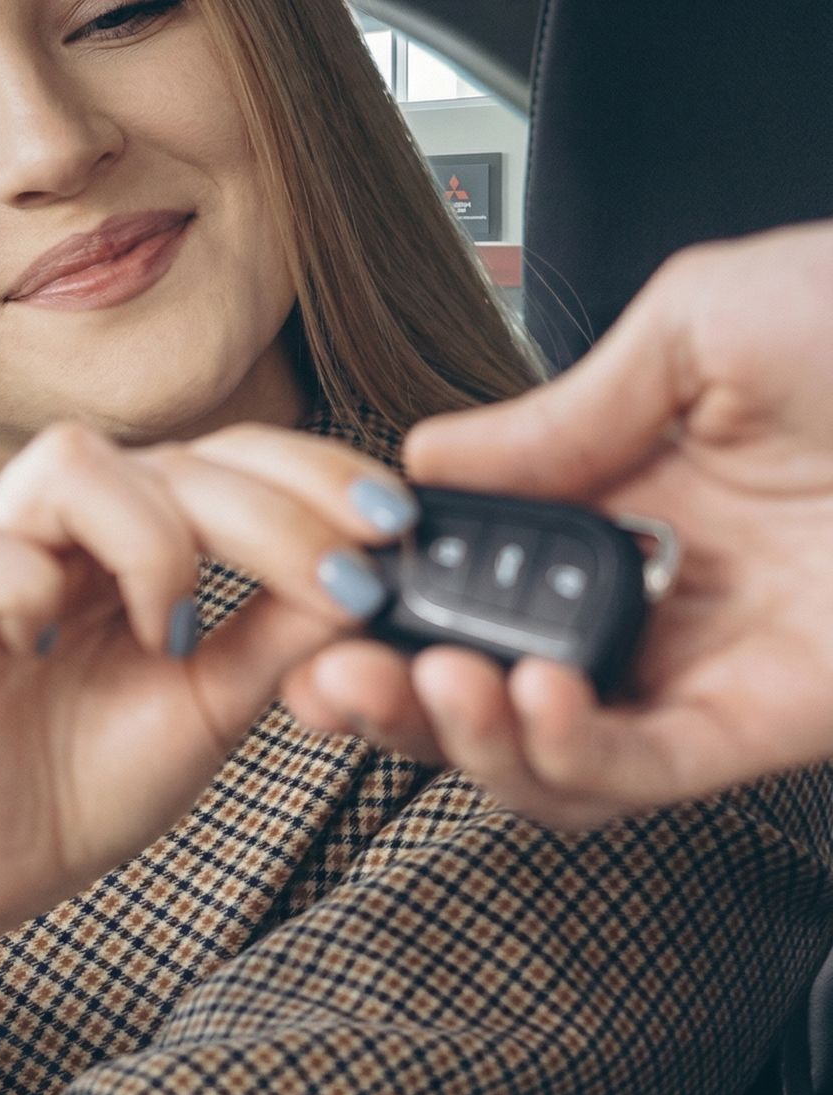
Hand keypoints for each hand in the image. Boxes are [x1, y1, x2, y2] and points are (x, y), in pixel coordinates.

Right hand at [0, 422, 415, 1022]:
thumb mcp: (218, 705)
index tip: (391, 522)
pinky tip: (48, 647)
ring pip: (71, 462)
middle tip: (336, 584)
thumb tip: (376, 574)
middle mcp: (74, 528)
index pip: (232, 457)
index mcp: (144, 535)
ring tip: (169, 633)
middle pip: (171, 456)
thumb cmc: (96, 781)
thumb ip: (283, 635)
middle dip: (269, 514)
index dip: (312, 472)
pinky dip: (27, 585)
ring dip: (148, 539)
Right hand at [283, 221, 832, 827]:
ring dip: (463, 739)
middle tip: (326, 683)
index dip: (384, 597)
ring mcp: (708, 667)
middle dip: (388, 698)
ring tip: (424, 685)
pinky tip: (532, 699)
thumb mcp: (702, 321)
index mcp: (622, 498)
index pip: (470, 575)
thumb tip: (429, 462)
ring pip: (547, 756)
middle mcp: (651, 594)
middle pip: (485, 683)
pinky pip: (644, 773)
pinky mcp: (772, 725)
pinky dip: (570, 755)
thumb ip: (557, 412)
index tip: (321, 594)